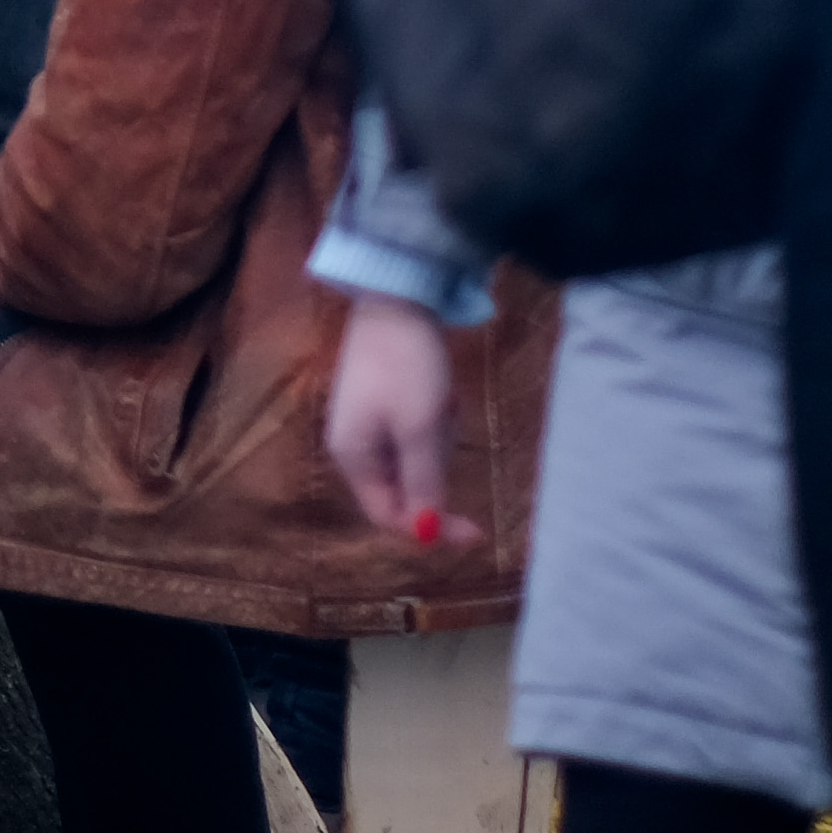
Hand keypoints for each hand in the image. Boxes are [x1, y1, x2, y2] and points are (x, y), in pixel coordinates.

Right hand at [324, 293, 474, 548]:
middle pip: (405, 488)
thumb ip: (421, 485)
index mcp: (353, 457)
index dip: (431, 530)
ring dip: (439, 437)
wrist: (395, 298)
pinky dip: (435, 419)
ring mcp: (368, 423)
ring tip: (444, 397)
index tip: (478, 529)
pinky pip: (416, 434)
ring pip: (416, 460)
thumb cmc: (404, 366)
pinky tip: (440, 390)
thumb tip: (423, 534)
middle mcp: (354, 446)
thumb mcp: (419, 429)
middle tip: (449, 419)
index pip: (391, 517)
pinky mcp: (384, 404)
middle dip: (436, 464)